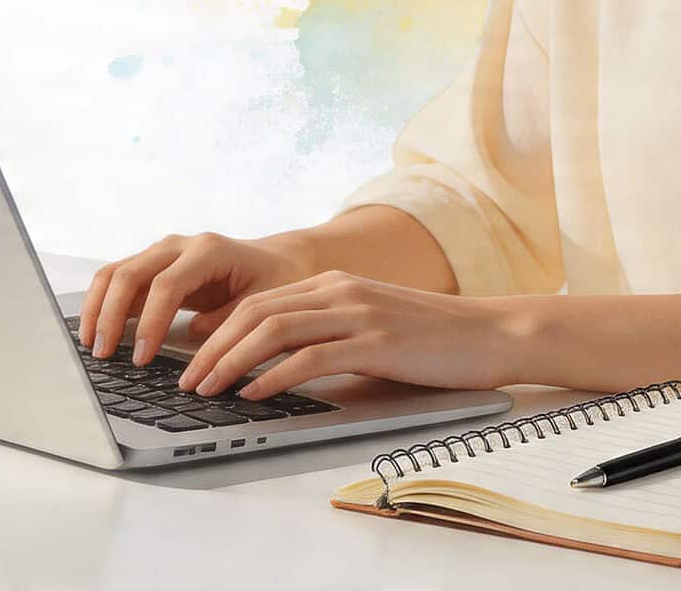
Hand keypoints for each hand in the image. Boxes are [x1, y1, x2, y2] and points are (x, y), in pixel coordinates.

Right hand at [79, 231, 317, 362]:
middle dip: (110, 314)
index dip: (150, 322)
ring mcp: (164, 252)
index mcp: (208, 251)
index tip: (141, 357)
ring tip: (91, 345)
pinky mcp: (155, 266)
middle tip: (103, 353)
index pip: (166, 284)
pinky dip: (104, 304)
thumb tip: (193, 342)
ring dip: (98, 307)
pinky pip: (120, 280)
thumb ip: (228, 320)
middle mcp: (179, 245)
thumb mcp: (262, 303)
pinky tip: (98, 332)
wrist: (279, 259)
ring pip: (116, 273)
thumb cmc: (275, 281)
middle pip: (130, 273)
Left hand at [171, 270, 521, 401]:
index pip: (258, 302)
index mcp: (334, 284)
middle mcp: (340, 290)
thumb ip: (329, 337)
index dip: (217, 333)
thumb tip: (278, 370)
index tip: (193, 362)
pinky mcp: (376, 342)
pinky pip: (311, 357)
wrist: (493, 334)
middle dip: (212, 349)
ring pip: (274, 330)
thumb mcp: (372, 327)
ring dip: (232, 362)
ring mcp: (358, 313)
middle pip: (255, 312)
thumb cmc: (434, 341)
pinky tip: (255, 395)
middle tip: (187, 382)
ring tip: (209, 390)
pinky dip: (274, 377)